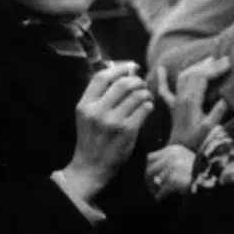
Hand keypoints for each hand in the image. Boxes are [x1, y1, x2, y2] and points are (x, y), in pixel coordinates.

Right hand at [67, 62, 154, 201]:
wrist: (91, 166)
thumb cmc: (91, 137)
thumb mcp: (87, 114)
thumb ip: (100, 95)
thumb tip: (123, 72)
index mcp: (84, 105)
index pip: (102, 77)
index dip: (120, 68)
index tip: (131, 66)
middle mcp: (97, 111)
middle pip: (124, 83)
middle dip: (137, 81)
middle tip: (141, 85)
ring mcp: (113, 121)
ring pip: (138, 94)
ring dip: (145, 93)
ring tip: (144, 98)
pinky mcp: (128, 130)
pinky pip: (145, 108)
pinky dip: (149, 105)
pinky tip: (146, 109)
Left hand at [146, 144, 196, 199]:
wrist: (213, 176)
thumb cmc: (200, 171)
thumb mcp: (185, 161)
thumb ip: (169, 163)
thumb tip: (154, 178)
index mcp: (173, 150)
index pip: (150, 158)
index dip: (150, 168)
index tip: (153, 176)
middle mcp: (171, 156)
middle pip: (149, 169)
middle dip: (149, 181)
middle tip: (152, 189)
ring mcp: (172, 167)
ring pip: (154, 181)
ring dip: (154, 189)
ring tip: (157, 193)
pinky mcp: (173, 178)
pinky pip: (161, 190)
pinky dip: (160, 195)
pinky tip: (161, 198)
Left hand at [156, 56, 229, 148]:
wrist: (178, 150)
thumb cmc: (195, 141)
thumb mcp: (209, 128)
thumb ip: (217, 113)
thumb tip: (225, 98)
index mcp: (190, 101)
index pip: (202, 78)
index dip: (215, 69)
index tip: (228, 64)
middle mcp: (181, 97)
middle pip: (193, 73)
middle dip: (209, 64)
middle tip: (224, 58)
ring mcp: (175, 100)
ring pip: (183, 76)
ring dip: (196, 66)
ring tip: (209, 60)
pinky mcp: (173, 105)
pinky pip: (165, 89)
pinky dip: (163, 79)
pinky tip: (161, 69)